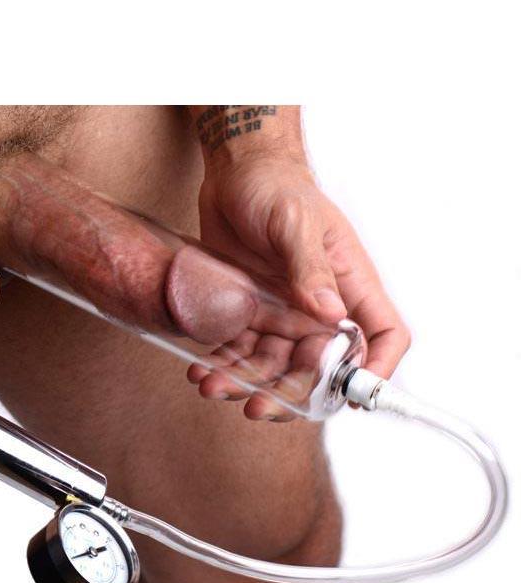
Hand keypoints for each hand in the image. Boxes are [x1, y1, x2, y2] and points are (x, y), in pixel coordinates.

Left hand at [191, 155, 409, 417]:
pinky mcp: (248, 312)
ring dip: (245, 382)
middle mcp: (318, 307)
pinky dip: (222, 363)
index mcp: (349, 285)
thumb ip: (310, 268)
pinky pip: (239, 349)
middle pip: (319, 366)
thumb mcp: (295, 221)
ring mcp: (282, 313)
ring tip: (212, 386)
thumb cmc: (276, 186)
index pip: (383, 335)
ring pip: (273, 365)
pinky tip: (201, 370)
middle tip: (257, 406)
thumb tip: (330, 314)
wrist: (234, 173)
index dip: (376, 369)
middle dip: (290, 393)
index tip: (351, 397)